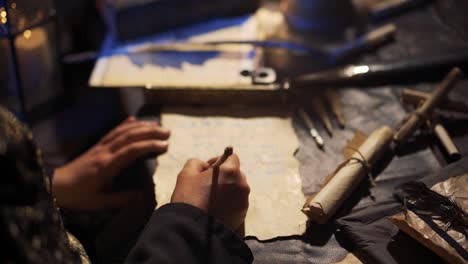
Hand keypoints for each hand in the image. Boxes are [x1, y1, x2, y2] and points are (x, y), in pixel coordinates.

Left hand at [52, 117, 169, 209]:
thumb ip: (121, 199)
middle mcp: (105, 152)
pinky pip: (112, 131)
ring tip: (157, 125)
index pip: (131, 151)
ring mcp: (100, 147)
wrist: (56, 185)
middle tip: (167, 132)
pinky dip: (124, 124)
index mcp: (106, 165)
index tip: (165, 146)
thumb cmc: (78, 196)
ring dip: (141, 126)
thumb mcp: (100, 203)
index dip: (148, 146)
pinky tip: (134, 120)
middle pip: (129, 136)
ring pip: (122, 131)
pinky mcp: (97, 146)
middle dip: (150, 132)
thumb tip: (143, 195)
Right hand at [171, 154, 249, 234]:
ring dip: (226, 190)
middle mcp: (242, 185)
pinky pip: (236, 203)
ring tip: (209, 199)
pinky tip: (214, 209)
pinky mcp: (242, 215)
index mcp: (231, 171)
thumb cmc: (189, 199)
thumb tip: (205, 165)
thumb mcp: (187, 174)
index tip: (208, 168)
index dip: (219, 160)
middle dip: (223, 176)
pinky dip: (228, 204)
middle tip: (207, 184)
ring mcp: (243, 201)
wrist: (193, 229)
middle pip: (235, 174)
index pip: (232, 157)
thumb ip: (197, 163)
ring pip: (236, 189)